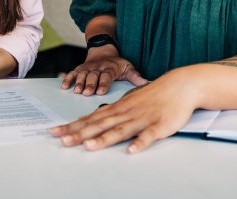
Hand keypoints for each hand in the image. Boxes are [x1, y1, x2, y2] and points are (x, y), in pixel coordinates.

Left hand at [50, 70, 197, 153]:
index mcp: (118, 108)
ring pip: (120, 130)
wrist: (180, 85)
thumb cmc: (154, 95)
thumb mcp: (129, 101)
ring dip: (104, 139)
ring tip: (89, 147)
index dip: (73, 126)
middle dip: (80, 133)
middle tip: (63, 140)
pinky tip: (131, 151)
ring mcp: (141, 119)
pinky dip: (139, 143)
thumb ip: (113, 111)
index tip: (56, 132)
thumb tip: (96, 117)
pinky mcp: (159, 126)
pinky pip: (148, 136)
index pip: (90, 118)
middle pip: (100, 125)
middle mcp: (126, 113)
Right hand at [60, 46, 147, 95]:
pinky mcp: (79, 69)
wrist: (103, 51)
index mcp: (110, 68)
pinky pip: (72, 73)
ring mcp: (87, 68)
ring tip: (76, 91)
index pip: (106, 76)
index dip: (103, 83)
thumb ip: (135, 76)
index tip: (101, 91)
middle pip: (92, 76)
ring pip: (82, 75)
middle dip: (89, 84)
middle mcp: (97, 67)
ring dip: (78, 82)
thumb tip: (147, 83)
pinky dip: (67, 79)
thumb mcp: (128, 67)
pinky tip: (64, 86)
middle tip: (86, 93)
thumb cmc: (116, 64)